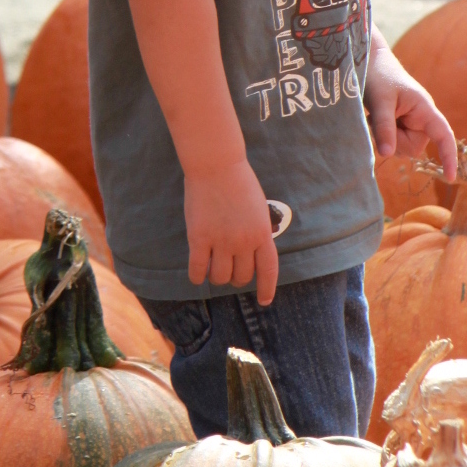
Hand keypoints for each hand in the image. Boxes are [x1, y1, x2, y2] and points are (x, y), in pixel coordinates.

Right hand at [184, 154, 278, 303]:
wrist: (216, 165)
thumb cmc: (239, 183)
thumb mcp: (258, 210)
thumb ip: (257, 233)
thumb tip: (251, 256)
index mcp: (262, 234)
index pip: (268, 271)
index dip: (267, 289)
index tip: (264, 301)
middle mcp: (244, 241)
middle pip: (241, 276)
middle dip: (236, 278)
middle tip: (230, 270)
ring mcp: (221, 241)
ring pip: (220, 277)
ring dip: (217, 277)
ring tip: (214, 268)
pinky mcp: (199, 238)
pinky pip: (198, 270)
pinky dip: (197, 276)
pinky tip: (197, 274)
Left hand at [364, 33, 457, 180]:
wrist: (367, 62)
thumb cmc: (379, 76)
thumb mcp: (380, 101)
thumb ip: (384, 127)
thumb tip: (387, 154)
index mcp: (424, 109)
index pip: (443, 135)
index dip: (448, 156)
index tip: (451, 177)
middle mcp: (420, 119)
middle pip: (412, 148)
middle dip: (394, 140)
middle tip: (379, 117)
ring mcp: (409, 123)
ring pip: (400, 148)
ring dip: (385, 137)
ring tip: (377, 114)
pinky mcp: (398, 126)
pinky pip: (391, 143)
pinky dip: (381, 136)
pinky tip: (374, 118)